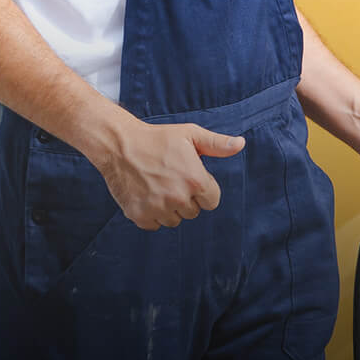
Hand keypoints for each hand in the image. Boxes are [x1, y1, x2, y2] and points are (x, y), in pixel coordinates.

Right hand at [93, 122, 244, 229]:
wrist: (119, 144)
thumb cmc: (157, 138)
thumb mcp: (190, 134)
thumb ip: (217, 144)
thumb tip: (240, 144)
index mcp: (196, 181)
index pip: (211, 202)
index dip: (202, 190)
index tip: (189, 178)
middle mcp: (178, 198)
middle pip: (193, 212)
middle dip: (186, 199)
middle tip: (170, 179)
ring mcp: (158, 208)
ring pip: (174, 220)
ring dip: (169, 208)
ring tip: (157, 186)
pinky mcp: (139, 215)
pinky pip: (154, 225)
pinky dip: (151, 215)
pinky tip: (146, 196)